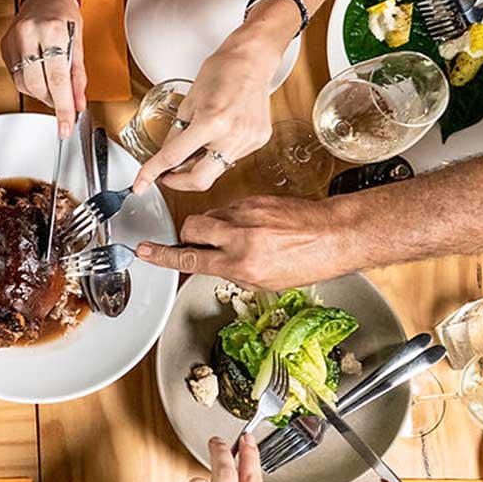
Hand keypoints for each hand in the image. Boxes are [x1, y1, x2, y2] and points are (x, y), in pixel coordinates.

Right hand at [0, 0, 84, 138]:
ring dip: (40, 92)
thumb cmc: (64, 13)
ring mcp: (14, 40)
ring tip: (52, 84)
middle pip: (37, 86)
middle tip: (62, 102)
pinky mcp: (4, 46)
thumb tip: (78, 103)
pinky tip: (38, 72)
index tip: (65, 126)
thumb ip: (78, 77)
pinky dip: (28, 81)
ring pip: (23, 84)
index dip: (62, 108)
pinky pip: (15, 76)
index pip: (58, 81)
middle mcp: (30, 35)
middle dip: (51, 100)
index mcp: (52, 32)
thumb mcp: (79, 42)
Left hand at [133, 28, 281, 192]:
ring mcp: (249, 140)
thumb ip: (176, 134)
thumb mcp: (189, 101)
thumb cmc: (222, 70)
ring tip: (198, 142)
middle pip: (200, 180)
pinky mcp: (259, 141)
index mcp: (211, 122)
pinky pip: (231, 158)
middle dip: (179, 182)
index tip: (141, 184)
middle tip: (167, 174)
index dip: (152, 173)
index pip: (173, 158)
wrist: (253, 59)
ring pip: (216, 169)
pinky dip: (217, 152)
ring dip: (200, 164)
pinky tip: (219, 134)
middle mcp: (233, 136)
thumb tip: (167, 157)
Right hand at [135, 194, 353, 288]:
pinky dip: (233, 218)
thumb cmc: (310, 261)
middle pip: (191, 228)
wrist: (337, 233)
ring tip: (236, 238)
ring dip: (213, 228)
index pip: (190, 259)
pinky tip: (252, 227)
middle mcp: (241, 236)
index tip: (145, 251)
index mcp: (242, 264)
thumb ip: (234, 272)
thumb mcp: (267, 282)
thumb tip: (213, 264)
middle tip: (199, 244)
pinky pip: (230, 208)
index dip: (163, 256)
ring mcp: (247, 214)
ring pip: (210, 216)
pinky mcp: (255, 199)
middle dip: (189, 236)